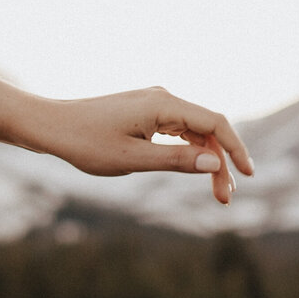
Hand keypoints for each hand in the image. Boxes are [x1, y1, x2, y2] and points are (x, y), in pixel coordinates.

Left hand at [34, 88, 253, 204]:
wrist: (50, 126)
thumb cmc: (85, 142)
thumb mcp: (132, 159)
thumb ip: (176, 161)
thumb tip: (215, 163)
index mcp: (163, 104)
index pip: (215, 123)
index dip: (236, 148)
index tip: (248, 175)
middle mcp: (163, 98)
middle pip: (208, 130)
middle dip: (222, 163)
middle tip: (224, 199)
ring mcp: (154, 104)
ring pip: (195, 132)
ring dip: (208, 160)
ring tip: (216, 193)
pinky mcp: (145, 113)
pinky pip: (179, 131)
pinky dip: (191, 152)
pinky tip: (196, 169)